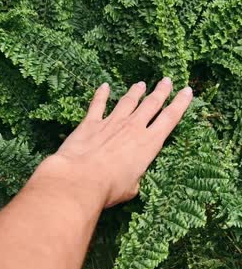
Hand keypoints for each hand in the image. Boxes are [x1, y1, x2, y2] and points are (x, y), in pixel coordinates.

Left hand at [43, 78, 191, 208]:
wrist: (81, 179)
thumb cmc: (110, 188)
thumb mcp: (132, 187)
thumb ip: (135, 177)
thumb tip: (132, 178)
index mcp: (149, 143)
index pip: (169, 119)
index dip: (180, 104)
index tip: (187, 91)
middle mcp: (133, 127)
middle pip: (151, 104)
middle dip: (161, 91)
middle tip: (167, 81)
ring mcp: (112, 122)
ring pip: (128, 102)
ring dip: (136, 92)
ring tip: (141, 84)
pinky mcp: (91, 123)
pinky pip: (98, 104)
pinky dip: (101, 94)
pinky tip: (104, 86)